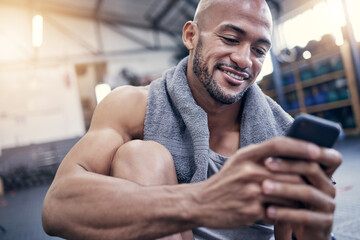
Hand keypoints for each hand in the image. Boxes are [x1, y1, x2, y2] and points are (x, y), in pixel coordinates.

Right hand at [194, 137, 311, 228]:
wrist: (202, 203)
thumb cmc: (225, 181)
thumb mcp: (239, 161)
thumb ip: (261, 154)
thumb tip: (290, 151)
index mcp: (246, 156)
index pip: (278, 144)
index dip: (300, 145)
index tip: (317, 150)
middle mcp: (248, 171)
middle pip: (290, 171)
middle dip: (306, 178)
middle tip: (316, 182)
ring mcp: (250, 192)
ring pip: (289, 193)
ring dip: (298, 198)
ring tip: (301, 199)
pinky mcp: (251, 211)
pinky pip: (279, 211)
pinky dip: (285, 212)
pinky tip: (284, 212)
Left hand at [262, 138, 341, 239]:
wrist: (296, 228)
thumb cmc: (288, 199)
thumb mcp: (286, 181)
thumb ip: (283, 165)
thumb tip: (265, 145)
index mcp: (321, 171)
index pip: (319, 153)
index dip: (301, 149)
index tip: (273, 150)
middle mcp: (327, 185)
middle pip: (311, 169)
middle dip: (287, 166)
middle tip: (265, 164)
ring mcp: (328, 204)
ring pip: (308, 192)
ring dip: (284, 188)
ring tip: (264, 187)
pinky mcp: (324, 222)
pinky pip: (305, 216)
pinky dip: (285, 213)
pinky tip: (268, 211)